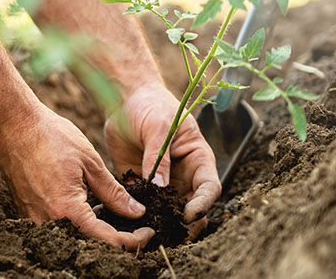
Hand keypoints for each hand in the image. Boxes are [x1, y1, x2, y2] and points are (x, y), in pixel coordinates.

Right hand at [0, 108, 154, 249]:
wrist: (13, 124)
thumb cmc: (51, 137)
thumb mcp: (91, 162)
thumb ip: (114, 193)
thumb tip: (136, 212)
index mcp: (67, 210)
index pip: (108, 240)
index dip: (133, 240)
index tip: (149, 231)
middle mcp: (48, 221)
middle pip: (90, 243)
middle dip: (117, 237)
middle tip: (135, 224)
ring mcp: (34, 219)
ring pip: (74, 237)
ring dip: (96, 230)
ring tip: (112, 211)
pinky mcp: (27, 213)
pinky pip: (58, 227)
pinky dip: (77, 222)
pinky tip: (89, 205)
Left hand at [105, 85, 220, 236]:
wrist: (125, 100)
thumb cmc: (150, 106)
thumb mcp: (158, 127)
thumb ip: (158, 157)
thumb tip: (160, 188)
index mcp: (197, 159)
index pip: (209, 188)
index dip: (203, 204)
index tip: (188, 215)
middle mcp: (184, 176)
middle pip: (192, 207)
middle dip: (186, 224)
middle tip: (171, 234)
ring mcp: (163, 183)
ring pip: (169, 212)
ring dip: (162, 223)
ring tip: (150, 234)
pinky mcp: (142, 185)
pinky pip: (144, 206)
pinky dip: (139, 216)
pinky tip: (128, 224)